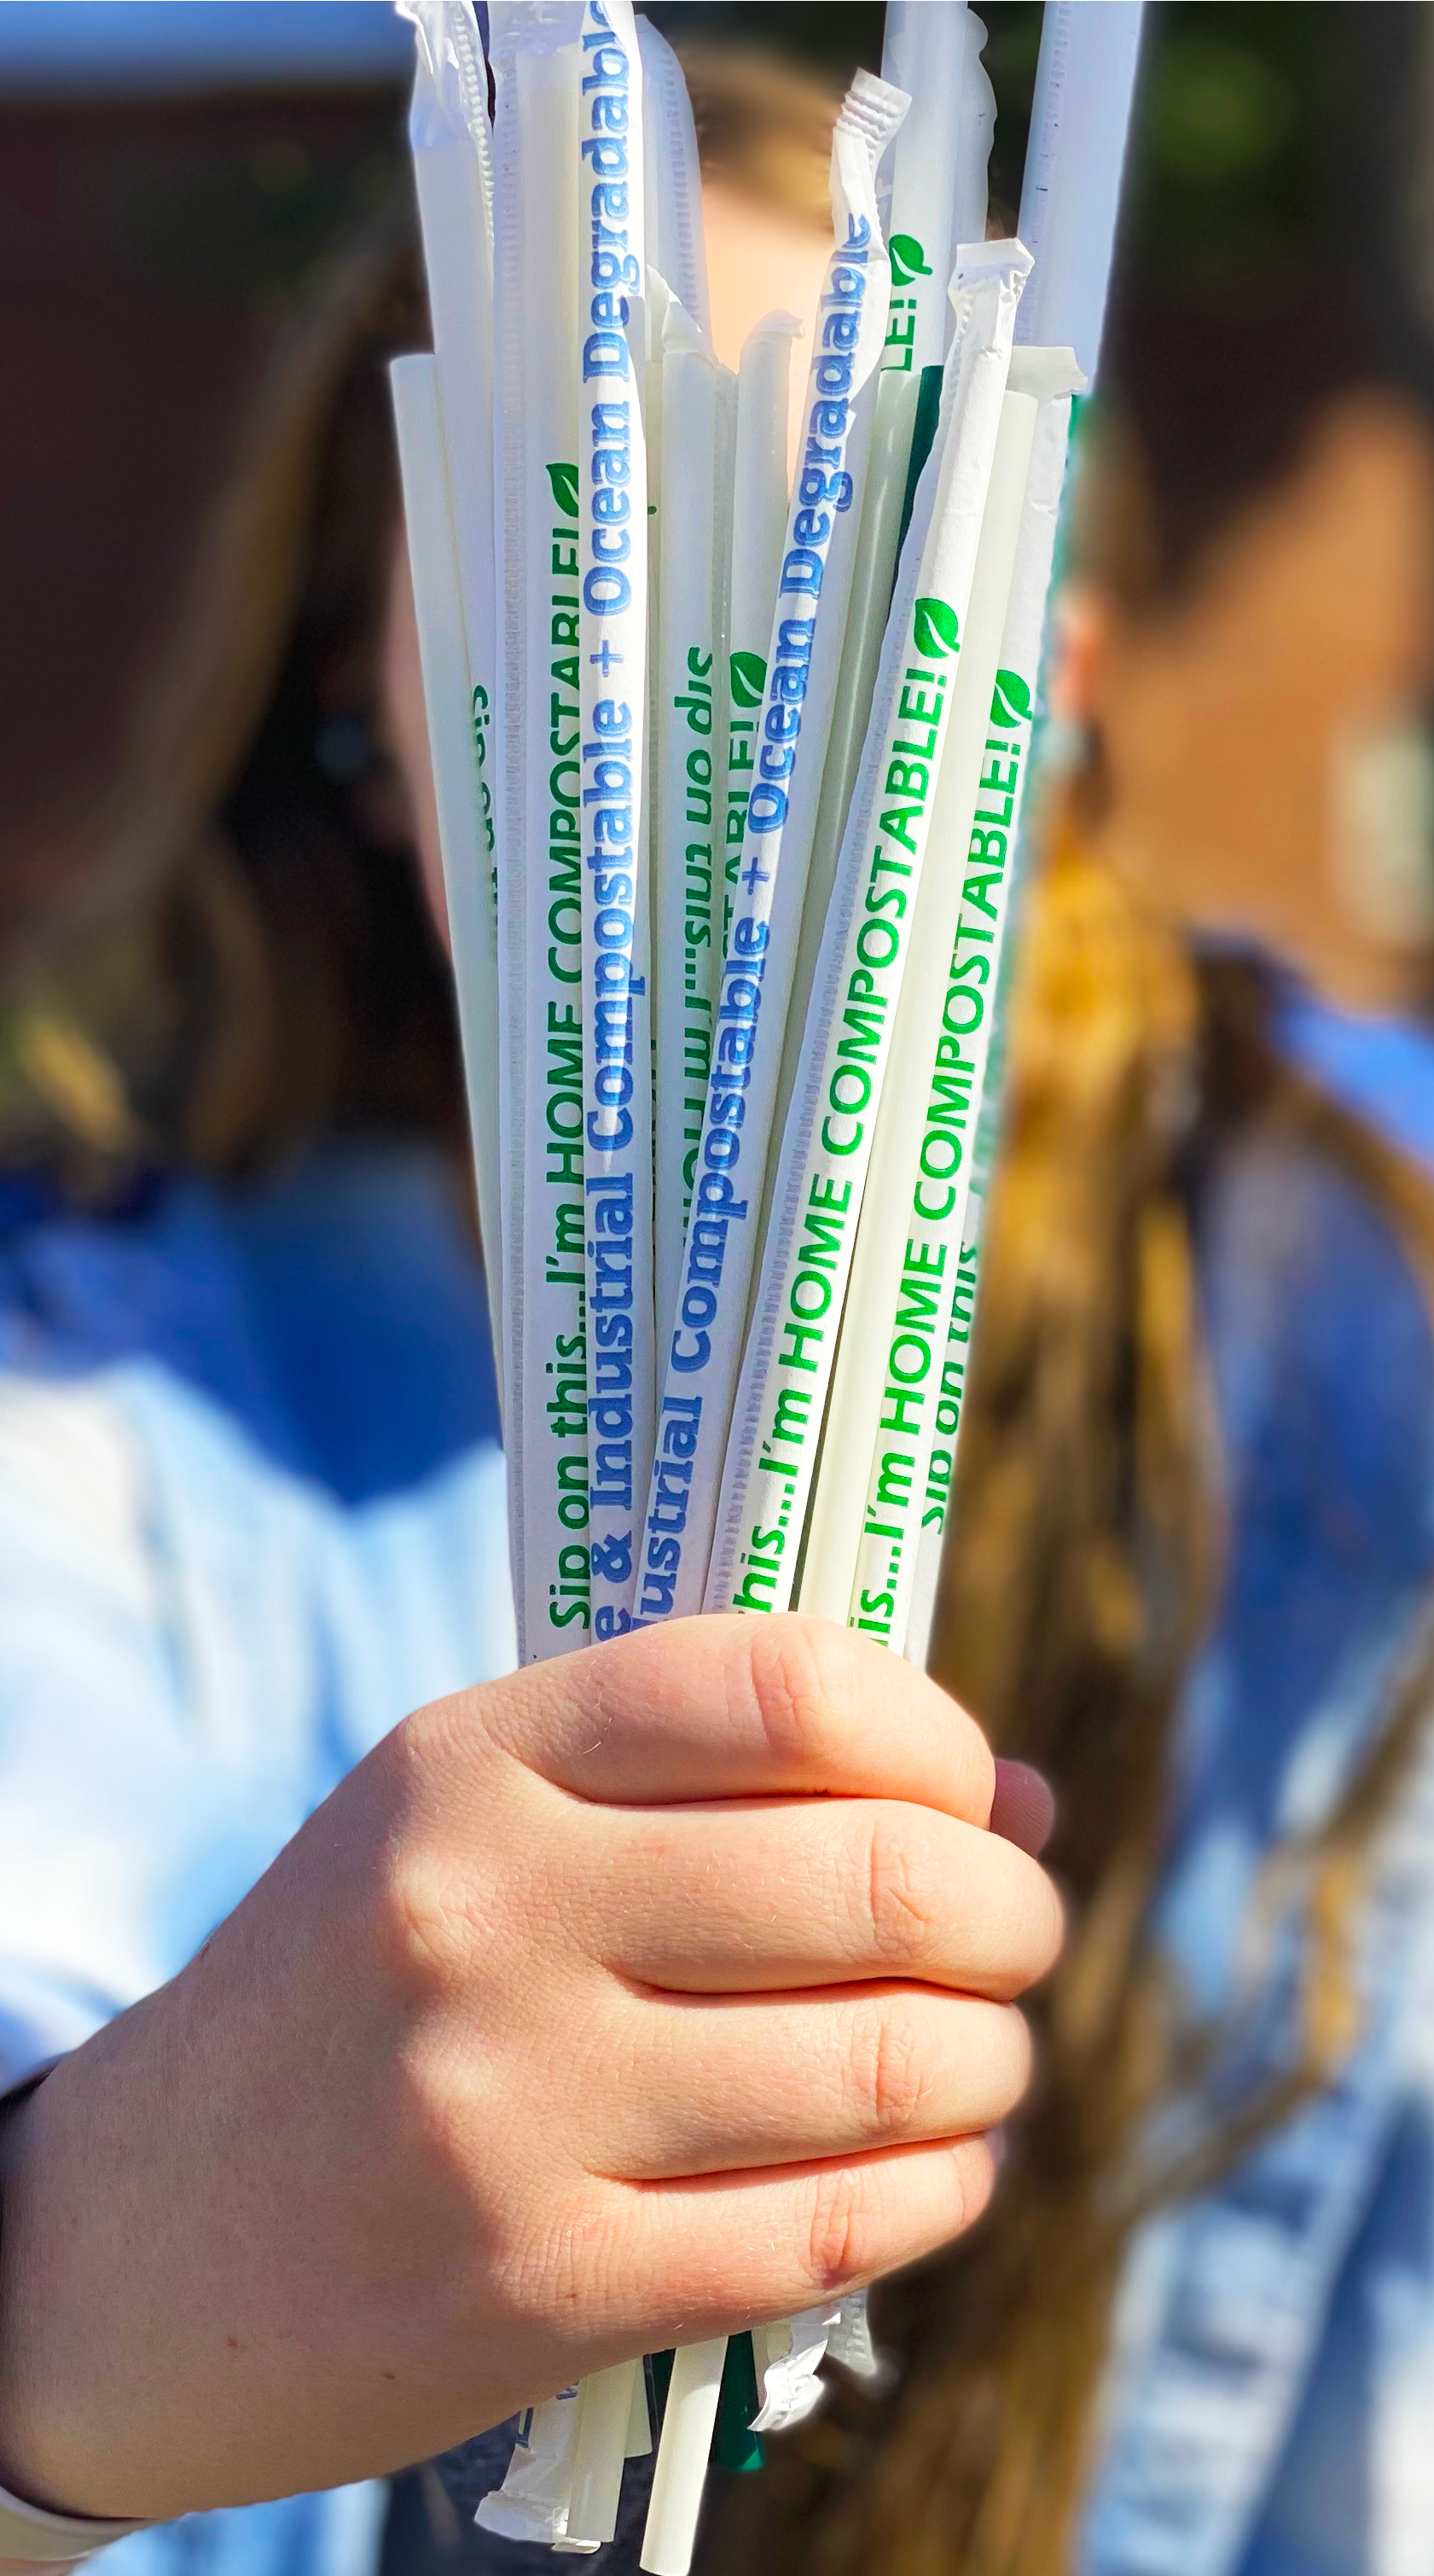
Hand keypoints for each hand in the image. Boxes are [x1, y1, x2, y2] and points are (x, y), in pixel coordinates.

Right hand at [0, 1615, 1058, 2521]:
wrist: (139, 2241)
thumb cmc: (355, 1988)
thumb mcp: (474, 1822)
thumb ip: (716, 1785)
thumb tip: (1022, 1798)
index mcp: (472, 1760)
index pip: (785, 1686)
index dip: (934, 1734)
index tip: (965, 1791)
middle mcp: (485, 1914)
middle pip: (875, 1875)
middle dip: (1007, 1908)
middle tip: (1013, 1932)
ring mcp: (506, 2110)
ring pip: (885, 2064)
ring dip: (992, 2059)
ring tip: (983, 2056)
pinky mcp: (538, 2290)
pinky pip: (833, 2231)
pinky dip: (939, 2191)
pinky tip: (939, 2165)